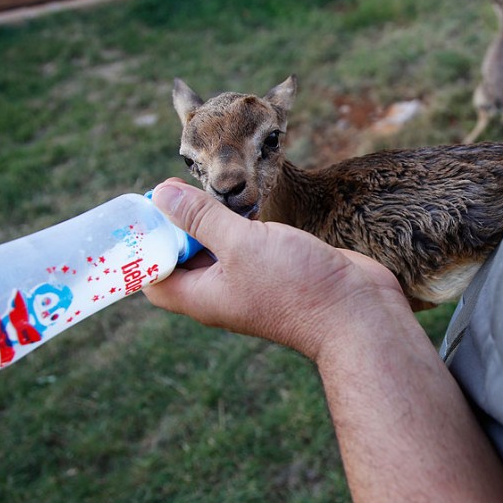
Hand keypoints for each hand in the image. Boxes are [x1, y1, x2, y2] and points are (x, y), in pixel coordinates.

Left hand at [142, 178, 411, 360]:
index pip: (154, 277)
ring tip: (210, 189)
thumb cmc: (297, 286)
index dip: (145, 245)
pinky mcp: (277, 270)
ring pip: (216, 249)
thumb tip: (160, 194)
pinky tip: (247, 202)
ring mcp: (250, 283)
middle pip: (183, 259)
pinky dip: (241, 223)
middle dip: (177, 225)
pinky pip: (247, 245)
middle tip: (178, 189)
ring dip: (210, 221)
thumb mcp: (241, 244)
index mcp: (201, 296)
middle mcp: (221, 293)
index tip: (148, 209)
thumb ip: (201, 218)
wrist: (358, 314)